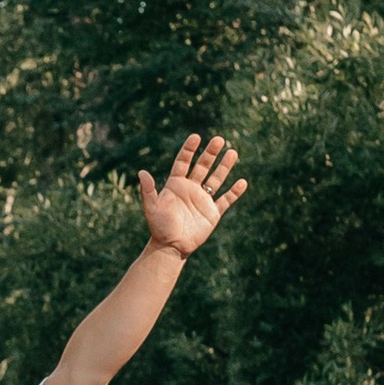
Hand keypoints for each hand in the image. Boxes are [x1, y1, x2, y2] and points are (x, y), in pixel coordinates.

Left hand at [138, 133, 245, 259]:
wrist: (171, 247)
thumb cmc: (159, 227)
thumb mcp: (151, 208)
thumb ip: (148, 190)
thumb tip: (142, 172)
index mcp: (176, 184)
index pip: (183, 162)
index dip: (189, 149)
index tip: (196, 137)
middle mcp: (191, 189)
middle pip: (203, 166)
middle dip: (210, 153)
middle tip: (219, 139)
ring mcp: (203, 199)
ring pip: (216, 179)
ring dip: (224, 166)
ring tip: (233, 152)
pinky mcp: (213, 212)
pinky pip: (226, 199)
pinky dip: (234, 192)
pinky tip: (242, 182)